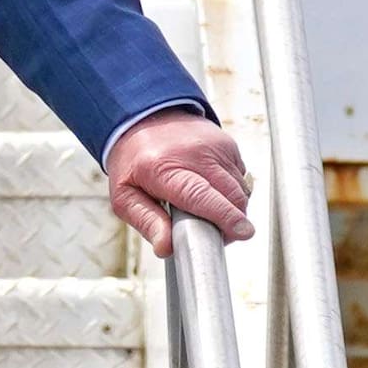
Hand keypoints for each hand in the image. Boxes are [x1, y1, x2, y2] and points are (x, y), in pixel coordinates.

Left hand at [103, 108, 253, 253]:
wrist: (143, 120)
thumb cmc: (133, 161)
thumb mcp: (125, 197)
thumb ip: (147, 223)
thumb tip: (166, 247)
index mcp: (163, 169)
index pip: (200, 195)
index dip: (224, 216)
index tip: (242, 232)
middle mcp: (194, 153)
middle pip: (230, 195)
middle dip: (231, 222)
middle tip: (212, 233)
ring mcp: (214, 146)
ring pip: (240, 189)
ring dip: (232, 208)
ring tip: (207, 209)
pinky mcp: (228, 145)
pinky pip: (241, 177)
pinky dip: (232, 191)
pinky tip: (211, 189)